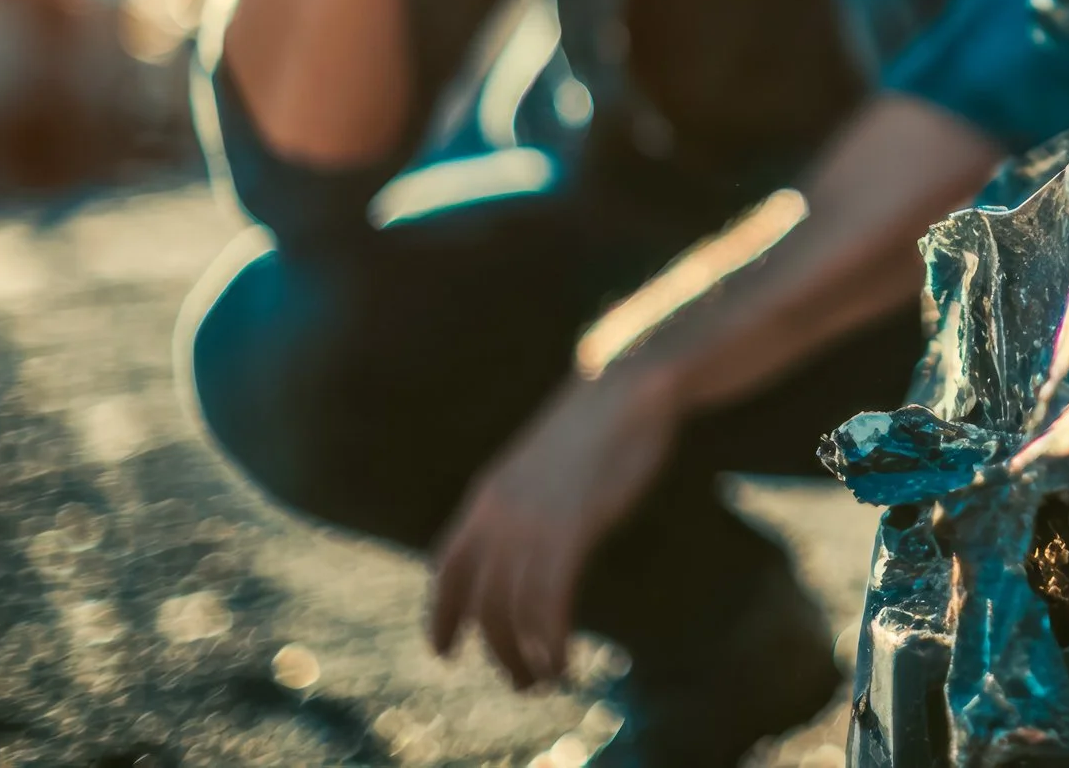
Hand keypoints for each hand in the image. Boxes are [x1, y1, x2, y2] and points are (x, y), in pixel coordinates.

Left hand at [427, 368, 679, 687]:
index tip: (443, 653)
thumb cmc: (596, 423)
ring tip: (543, 681)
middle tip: (520, 684)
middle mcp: (500, 513)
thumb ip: (526, 501)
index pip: (449, 567)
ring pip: (512, 611)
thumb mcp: (543, 464)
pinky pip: (550, 602)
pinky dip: (551, 640)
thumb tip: (527, 533)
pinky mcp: (573, 527)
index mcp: (487, 496)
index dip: (441, 615)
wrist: (627, 386)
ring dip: (523, 657)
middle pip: (482, 602)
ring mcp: (534, 520)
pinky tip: (561, 661)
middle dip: (497, 651)